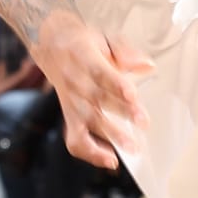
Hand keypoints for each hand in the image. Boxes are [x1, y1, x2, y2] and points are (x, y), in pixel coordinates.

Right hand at [36, 12, 151, 168]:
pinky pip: (75, 140)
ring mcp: (70, 102)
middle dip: (120, 113)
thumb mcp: (104, 37)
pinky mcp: (69, 117)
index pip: (100, 73)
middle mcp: (74, 82)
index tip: (133, 96)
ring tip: (131, 149)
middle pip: (96, 101)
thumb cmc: (84, 43)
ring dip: (109, 137)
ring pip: (87, 123)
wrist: (51, 45)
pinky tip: (110, 160)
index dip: (116, 85)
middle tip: (143, 124)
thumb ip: (125, 51)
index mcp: (83, 57)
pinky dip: (91, 153)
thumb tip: (146, 65)